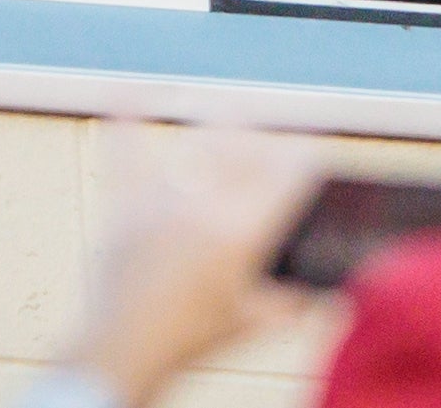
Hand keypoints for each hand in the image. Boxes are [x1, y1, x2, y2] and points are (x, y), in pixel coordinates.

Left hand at [65, 124, 320, 407]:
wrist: (121, 351)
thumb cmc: (186, 341)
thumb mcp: (251, 321)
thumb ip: (291, 300)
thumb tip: (318, 289)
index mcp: (240, 234)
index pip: (288, 173)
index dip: (307, 156)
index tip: (314, 150)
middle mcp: (203, 206)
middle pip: (249, 146)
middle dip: (269, 141)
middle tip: (276, 150)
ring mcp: (160, 199)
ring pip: (201, 141)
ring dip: (224, 128)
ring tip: (236, 122)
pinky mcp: (124, 201)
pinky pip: (126, 147)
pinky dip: (128, 116)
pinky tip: (130, 89)